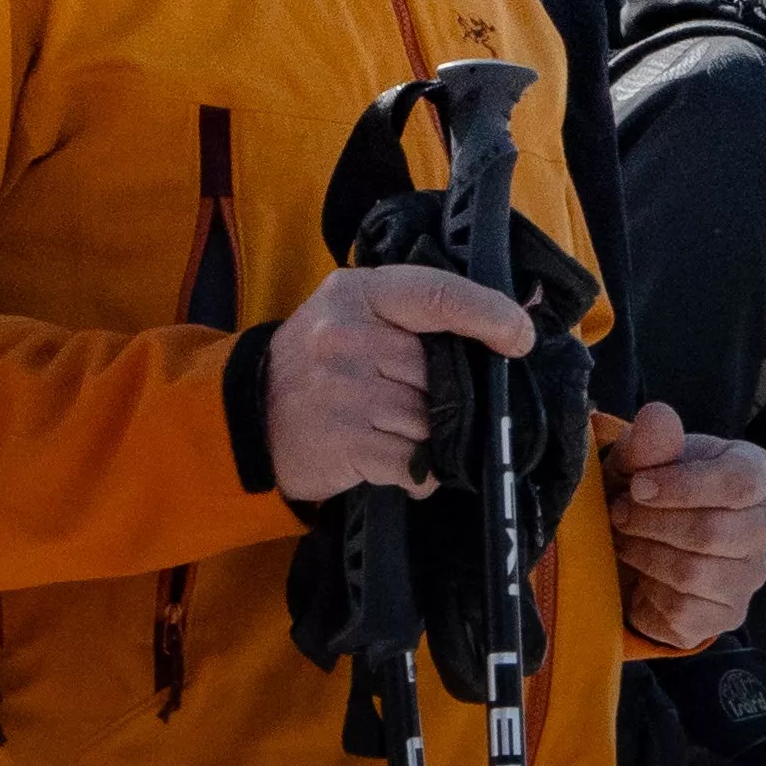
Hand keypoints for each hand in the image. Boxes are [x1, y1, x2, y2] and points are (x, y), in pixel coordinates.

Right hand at [267, 263, 530, 505]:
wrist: (245, 415)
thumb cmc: (318, 359)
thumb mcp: (355, 311)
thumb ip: (419, 310)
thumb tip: (514, 320)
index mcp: (359, 294)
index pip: (440, 296)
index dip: (491, 315)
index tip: (520, 337)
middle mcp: (348, 339)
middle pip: (440, 369)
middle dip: (446, 392)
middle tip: (428, 400)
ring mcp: (345, 393)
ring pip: (431, 419)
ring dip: (431, 433)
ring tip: (400, 428)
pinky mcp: (344, 443)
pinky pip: (414, 463)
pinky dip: (418, 470)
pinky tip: (398, 461)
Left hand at [603, 402, 765, 650]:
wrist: (648, 540)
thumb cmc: (658, 490)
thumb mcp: (647, 458)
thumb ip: (652, 441)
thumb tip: (656, 418)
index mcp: (761, 474)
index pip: (740, 483)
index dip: (683, 486)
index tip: (638, 485)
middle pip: (713, 532)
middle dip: (652, 524)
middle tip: (619, 514)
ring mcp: (750, 576)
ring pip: (694, 574)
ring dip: (645, 556)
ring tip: (625, 541)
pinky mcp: (727, 616)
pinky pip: (683, 611)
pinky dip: (648, 593)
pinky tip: (640, 576)